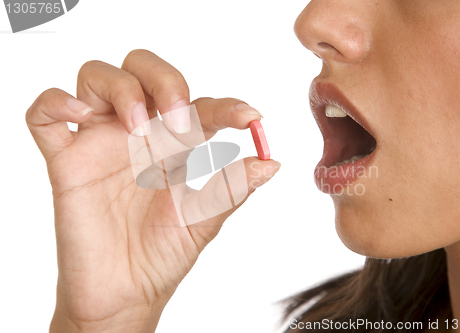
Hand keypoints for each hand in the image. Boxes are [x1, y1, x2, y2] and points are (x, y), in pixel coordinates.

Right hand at [26, 49, 279, 332]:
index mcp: (174, 144)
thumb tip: (272, 163)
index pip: (200, 106)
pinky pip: (45, 114)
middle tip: (178, 118)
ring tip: (136, 127)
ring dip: (121, 89)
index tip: (249, 118)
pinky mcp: (66, 161)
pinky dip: (56, 102)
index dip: (227, 106)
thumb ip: (232, 188)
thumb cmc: (163, 255)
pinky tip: (82, 117)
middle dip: (165, 81)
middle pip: (143, 70)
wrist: (125, 293)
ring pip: (97, 78)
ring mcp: (100, 143)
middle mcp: (138, 134)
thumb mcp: (203, 221)